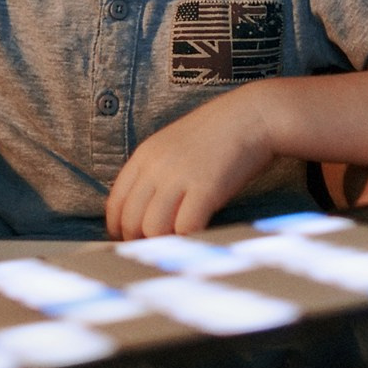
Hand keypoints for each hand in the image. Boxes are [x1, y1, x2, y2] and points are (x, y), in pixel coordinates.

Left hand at [107, 90, 275, 239]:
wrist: (253, 115)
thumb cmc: (218, 134)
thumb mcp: (174, 146)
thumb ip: (156, 173)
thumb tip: (145, 213)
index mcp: (144, 155)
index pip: (115, 203)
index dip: (118, 230)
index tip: (129, 243)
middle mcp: (156, 166)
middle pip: (130, 220)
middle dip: (139, 243)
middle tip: (155, 252)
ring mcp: (179, 177)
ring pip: (153, 228)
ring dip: (164, 244)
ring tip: (176, 247)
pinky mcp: (205, 188)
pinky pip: (185, 228)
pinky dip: (188, 240)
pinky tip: (197, 238)